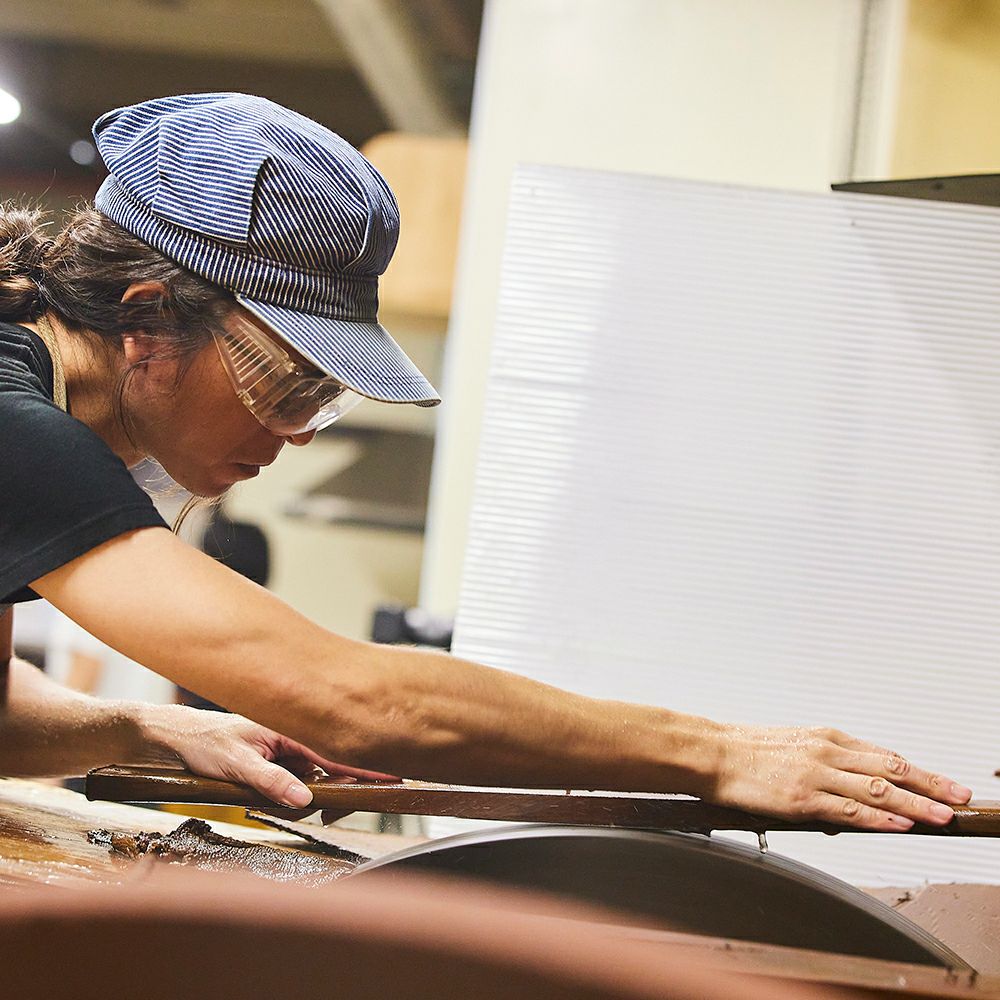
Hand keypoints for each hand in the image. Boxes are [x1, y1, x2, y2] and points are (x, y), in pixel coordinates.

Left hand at [139, 704, 399, 807]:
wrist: (169, 738)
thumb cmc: (201, 741)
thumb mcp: (236, 764)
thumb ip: (272, 781)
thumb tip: (306, 800)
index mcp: (288, 728)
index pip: (334, 748)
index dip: (364, 763)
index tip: (392, 774)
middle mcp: (290, 736)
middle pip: (332, 763)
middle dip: (344, 786)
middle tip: (344, 812)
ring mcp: (283, 749)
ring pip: (317, 774)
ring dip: (322, 794)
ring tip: (322, 813)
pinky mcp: (273, 761)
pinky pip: (300, 778)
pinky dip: (304, 794)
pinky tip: (300, 805)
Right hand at [710, 724, 971, 830]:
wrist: (710, 752)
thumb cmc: (745, 752)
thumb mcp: (792, 748)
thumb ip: (823, 766)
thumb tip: (848, 790)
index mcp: (827, 739)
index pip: (884, 756)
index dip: (920, 771)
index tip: (945, 782)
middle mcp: (827, 752)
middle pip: (891, 769)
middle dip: (932, 784)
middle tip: (962, 796)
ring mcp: (816, 774)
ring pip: (877, 789)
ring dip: (917, 803)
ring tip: (945, 815)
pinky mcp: (801, 797)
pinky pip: (848, 809)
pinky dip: (879, 818)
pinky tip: (902, 824)